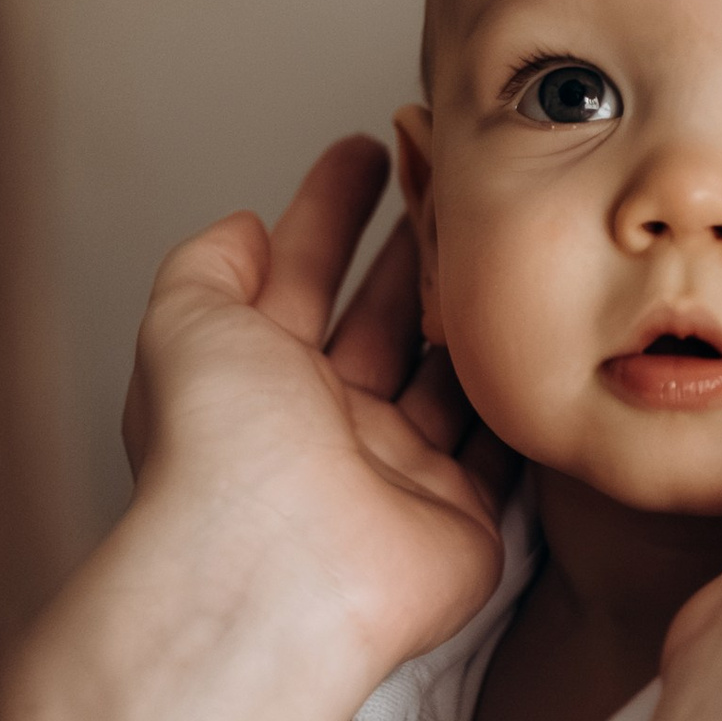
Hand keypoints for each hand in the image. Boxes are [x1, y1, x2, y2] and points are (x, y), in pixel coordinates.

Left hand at [1, 140, 509, 720]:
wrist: (280, 572)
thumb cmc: (222, 453)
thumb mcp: (183, 324)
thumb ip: (206, 267)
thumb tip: (239, 227)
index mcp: (257, 381)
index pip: (298, 276)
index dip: (328, 210)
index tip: (367, 148)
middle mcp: (323, 426)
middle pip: (378, 320)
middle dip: (412, 252)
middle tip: (458, 188)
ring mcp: (394, 473)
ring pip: (443, 375)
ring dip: (470, 313)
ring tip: (508, 241)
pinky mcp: (459, 519)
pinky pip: (498, 449)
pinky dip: (517, 400)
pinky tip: (537, 341)